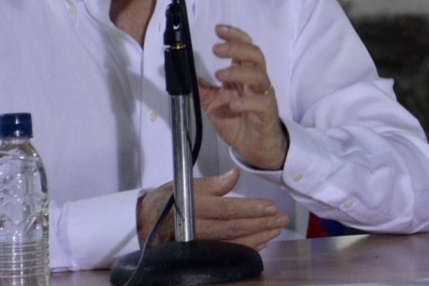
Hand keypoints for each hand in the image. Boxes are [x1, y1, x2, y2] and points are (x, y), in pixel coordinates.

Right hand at [137, 168, 288, 249]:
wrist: (146, 221)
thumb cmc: (170, 199)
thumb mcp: (188, 185)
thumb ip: (214, 183)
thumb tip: (235, 175)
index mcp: (194, 206)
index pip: (228, 209)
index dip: (252, 209)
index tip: (272, 207)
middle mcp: (196, 227)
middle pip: (234, 228)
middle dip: (262, 224)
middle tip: (282, 219)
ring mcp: (198, 242)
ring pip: (233, 243)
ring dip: (258, 237)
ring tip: (276, 229)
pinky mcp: (200, 252)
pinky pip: (227, 251)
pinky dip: (247, 247)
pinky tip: (261, 241)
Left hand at [198, 24, 287, 169]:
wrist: (254, 148)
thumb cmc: (237, 121)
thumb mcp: (212, 103)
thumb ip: (200, 88)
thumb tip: (182, 73)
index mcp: (243, 76)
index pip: (245, 48)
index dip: (234, 36)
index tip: (218, 29)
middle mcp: (256, 82)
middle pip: (255, 55)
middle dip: (237, 48)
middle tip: (216, 49)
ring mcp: (263, 96)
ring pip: (259, 75)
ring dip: (239, 72)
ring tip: (220, 75)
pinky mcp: (266, 113)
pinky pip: (261, 102)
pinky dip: (247, 101)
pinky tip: (233, 103)